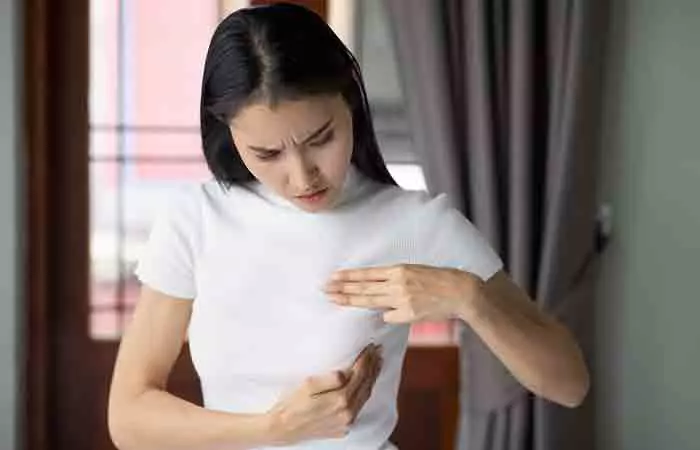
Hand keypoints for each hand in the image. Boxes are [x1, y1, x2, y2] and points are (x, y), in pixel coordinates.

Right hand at [266, 344, 382, 444]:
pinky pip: (359, 408)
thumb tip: (346, 372)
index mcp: (340, 400)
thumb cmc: (292, 404)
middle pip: (365, 385)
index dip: (366, 359)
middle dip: (373, 366)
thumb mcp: (308, 385)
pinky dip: (364, 393)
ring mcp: (346, 422)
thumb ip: (330, 379)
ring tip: (377, 364)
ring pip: (365, 397)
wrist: (282, 429)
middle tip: (378, 351)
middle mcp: (347, 413)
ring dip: (372, 379)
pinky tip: (365, 385)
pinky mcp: (343, 428)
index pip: (359, 374)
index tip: (370, 347)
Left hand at [324, 264, 482, 323]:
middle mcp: (398, 283)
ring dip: (351, 300)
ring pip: (370, 301)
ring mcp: (402, 299)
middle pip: (364, 287)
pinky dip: (385, 315)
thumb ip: (395, 280)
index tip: (333, 276)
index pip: (367, 273)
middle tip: (324, 288)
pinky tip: (378, 315)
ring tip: (334, 299)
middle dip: (342, 288)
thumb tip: (378, 292)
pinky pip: (389, 316)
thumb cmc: (439, 279)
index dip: (349, 276)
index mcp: (399, 269)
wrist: (460, 291)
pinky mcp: (409, 314)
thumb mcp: (415, 271)